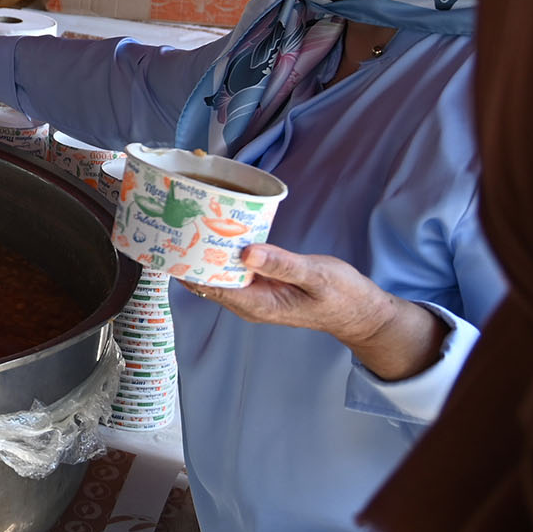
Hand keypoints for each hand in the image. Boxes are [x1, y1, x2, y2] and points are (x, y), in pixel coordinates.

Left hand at [184, 244, 447, 380]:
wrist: (361, 311)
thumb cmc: (341, 295)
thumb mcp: (314, 277)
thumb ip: (281, 264)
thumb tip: (245, 252)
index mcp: (256, 304)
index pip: (209, 286)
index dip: (188, 266)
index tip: (172, 241)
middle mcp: (249, 302)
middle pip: (208, 280)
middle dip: (191, 256)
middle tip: (176, 221)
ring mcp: (255, 294)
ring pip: (220, 273)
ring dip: (206, 252)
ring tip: (188, 221)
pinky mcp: (263, 284)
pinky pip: (235, 268)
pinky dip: (225, 252)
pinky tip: (218, 229)